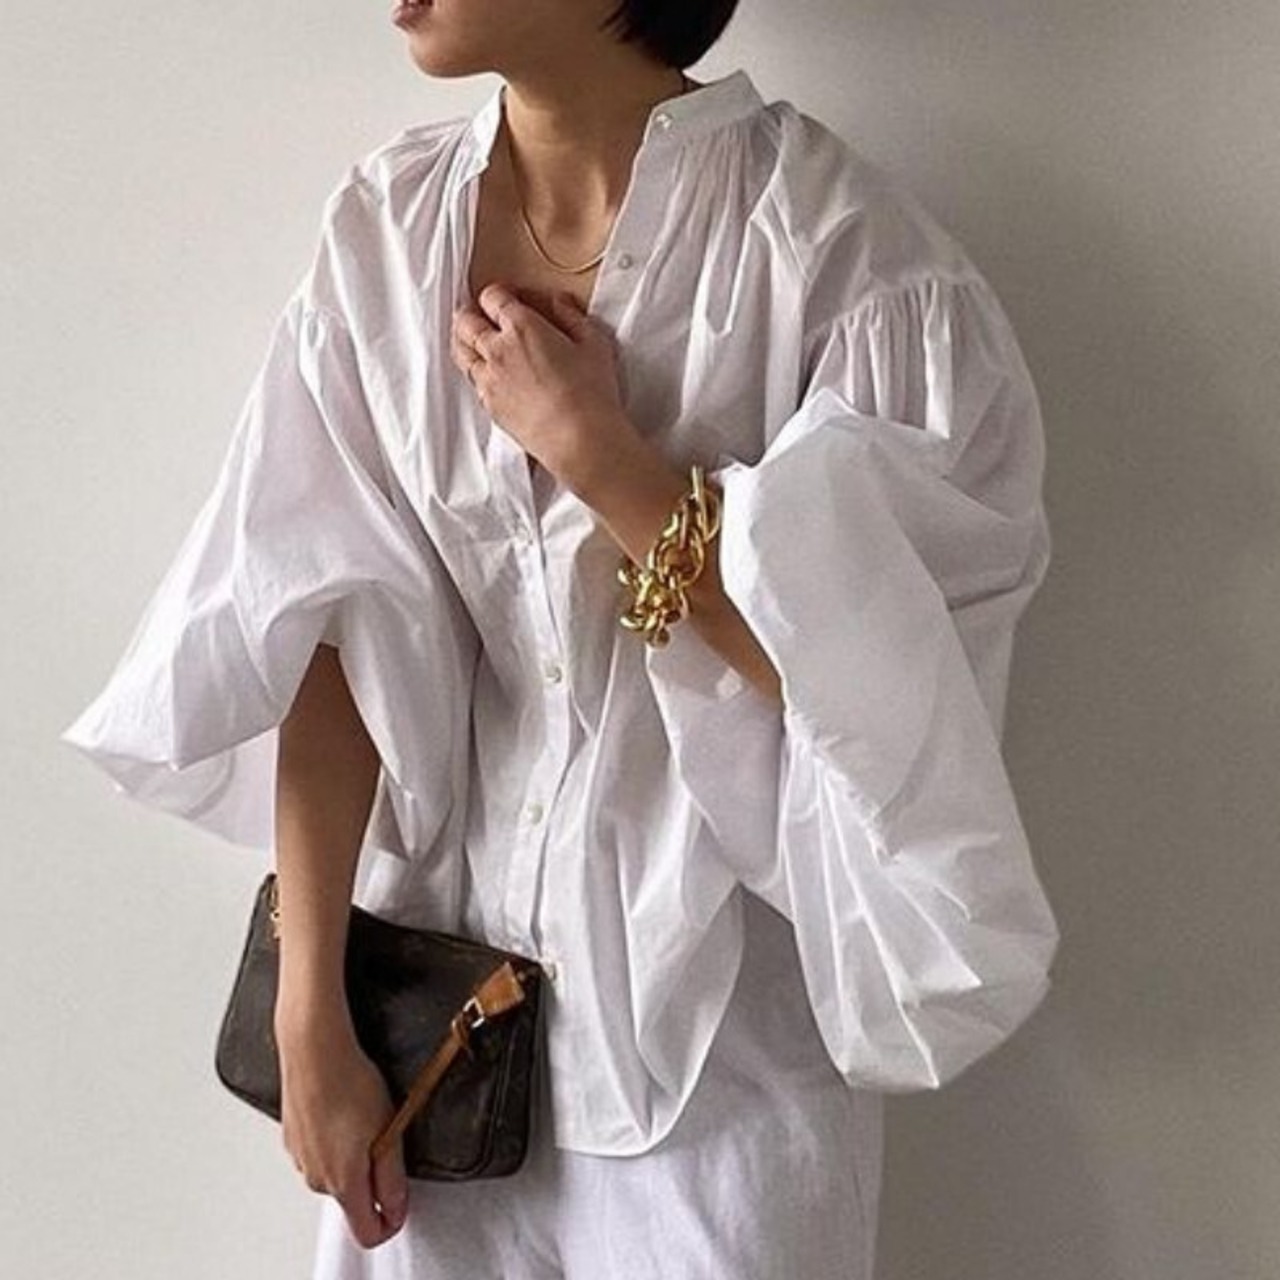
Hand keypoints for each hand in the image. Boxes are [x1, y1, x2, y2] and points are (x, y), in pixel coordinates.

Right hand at [275, 1008, 408, 1249]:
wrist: (315, 1049)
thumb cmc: (349, 1082)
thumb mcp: (387, 1130)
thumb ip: (393, 1178)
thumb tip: (396, 1208)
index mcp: (341, 1183)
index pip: (368, 1232)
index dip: (392, 1220)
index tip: (403, 1199)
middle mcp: (316, 1178)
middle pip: (354, 1201)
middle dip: (374, 1180)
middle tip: (387, 1140)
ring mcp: (302, 1158)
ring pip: (338, 1174)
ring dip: (355, 1157)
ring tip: (365, 1119)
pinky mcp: (294, 1138)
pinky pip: (322, 1152)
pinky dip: (337, 1140)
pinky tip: (344, 1110)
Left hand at [449, 282, 638, 490]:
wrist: (578, 439)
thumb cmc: (590, 393)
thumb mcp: (593, 343)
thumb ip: (571, 316)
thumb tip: (559, 302)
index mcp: (522, 327)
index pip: (492, 297)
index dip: (499, 293)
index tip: (509, 297)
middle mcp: (498, 350)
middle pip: (465, 321)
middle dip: (471, 313)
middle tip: (482, 314)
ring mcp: (489, 379)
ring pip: (460, 350)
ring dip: (465, 340)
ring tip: (475, 340)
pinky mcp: (488, 404)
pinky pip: (472, 380)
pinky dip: (476, 371)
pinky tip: (489, 373)